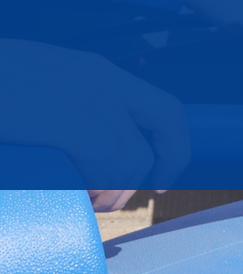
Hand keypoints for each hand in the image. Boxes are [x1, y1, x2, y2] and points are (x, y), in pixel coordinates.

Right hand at [0, 39, 190, 208]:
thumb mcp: (39, 84)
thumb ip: (71, 107)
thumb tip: (86, 151)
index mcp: (97, 72)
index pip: (166, 110)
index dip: (173, 148)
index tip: (159, 176)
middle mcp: (101, 81)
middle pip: (153, 140)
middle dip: (138, 179)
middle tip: (108, 201)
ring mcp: (85, 99)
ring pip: (129, 161)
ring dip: (112, 191)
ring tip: (84, 201)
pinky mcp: (66, 119)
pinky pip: (107, 164)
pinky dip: (97, 187)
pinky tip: (77, 194)